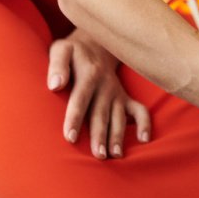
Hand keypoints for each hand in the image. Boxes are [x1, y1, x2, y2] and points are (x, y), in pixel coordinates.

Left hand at [47, 29, 151, 159]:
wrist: (97, 42)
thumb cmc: (73, 50)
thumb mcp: (61, 50)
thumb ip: (57, 66)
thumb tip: (54, 85)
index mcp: (89, 74)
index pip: (80, 98)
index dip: (75, 118)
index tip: (70, 137)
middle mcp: (105, 85)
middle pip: (101, 113)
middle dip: (100, 134)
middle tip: (98, 155)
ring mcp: (116, 92)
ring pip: (119, 116)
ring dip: (118, 135)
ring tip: (116, 155)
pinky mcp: (124, 97)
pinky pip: (139, 110)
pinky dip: (144, 123)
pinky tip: (143, 140)